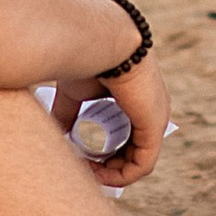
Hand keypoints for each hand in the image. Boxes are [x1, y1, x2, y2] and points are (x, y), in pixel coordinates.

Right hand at [50, 53, 168, 187]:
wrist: (101, 40)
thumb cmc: (88, 59)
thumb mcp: (76, 93)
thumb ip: (69, 114)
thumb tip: (58, 134)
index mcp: (140, 100)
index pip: (130, 136)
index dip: (107, 153)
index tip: (82, 157)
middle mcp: (154, 110)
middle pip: (134, 152)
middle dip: (107, 166)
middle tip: (82, 169)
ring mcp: (157, 119)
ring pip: (138, 162)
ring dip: (111, 174)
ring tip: (86, 173)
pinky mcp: (155, 127)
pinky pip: (142, 165)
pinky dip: (120, 175)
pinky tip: (97, 175)